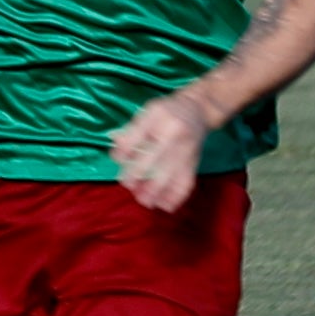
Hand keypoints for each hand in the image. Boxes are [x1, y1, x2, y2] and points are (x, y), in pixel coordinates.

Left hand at [110, 93, 212, 211]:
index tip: (118, 159)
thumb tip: (116, 151)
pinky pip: (187, 181)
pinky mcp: (194, 161)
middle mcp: (174, 134)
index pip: (136, 138)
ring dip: (155, 190)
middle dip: (137, 175)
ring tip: (144, 201)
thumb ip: (131, 130)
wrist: (199, 108)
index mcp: (158, 118)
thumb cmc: (167, 111)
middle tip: (127, 184)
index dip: (124, 152)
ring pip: (170, 174)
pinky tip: (166, 206)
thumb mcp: (147, 111)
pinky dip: (177, 196)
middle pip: (153, 159)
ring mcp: (186, 149)